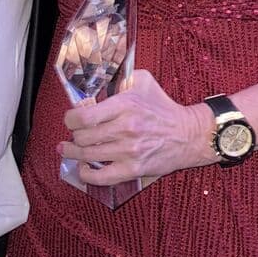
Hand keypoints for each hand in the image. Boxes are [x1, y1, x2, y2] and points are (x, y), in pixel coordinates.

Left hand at [59, 70, 213, 187]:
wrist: (189, 134)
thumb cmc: (163, 107)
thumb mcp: (143, 81)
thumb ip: (119, 79)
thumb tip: (95, 87)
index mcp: (125, 105)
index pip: (83, 116)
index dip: (70, 119)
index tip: (70, 119)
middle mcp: (125, 129)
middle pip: (82, 137)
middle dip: (73, 136)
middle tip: (74, 134)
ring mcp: (129, 151)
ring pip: (88, 156)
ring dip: (74, 154)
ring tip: (68, 150)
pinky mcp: (134, 169)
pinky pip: (101, 177)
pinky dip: (86, 174)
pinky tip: (83, 168)